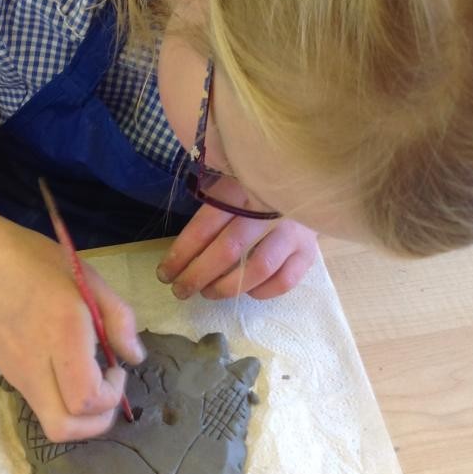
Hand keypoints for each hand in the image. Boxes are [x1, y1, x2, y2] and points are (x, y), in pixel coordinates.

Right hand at [0, 205, 143, 442]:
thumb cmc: (32, 260)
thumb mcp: (85, 275)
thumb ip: (118, 316)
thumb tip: (134, 357)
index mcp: (60, 333)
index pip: (86, 398)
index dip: (112, 394)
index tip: (117, 366)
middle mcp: (35, 363)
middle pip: (64, 428)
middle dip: (96, 421)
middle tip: (106, 388)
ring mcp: (16, 373)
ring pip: (49, 422)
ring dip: (79, 416)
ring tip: (88, 380)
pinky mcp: (7, 373)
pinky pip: (39, 403)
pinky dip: (61, 400)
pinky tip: (66, 367)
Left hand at [156, 178, 316, 300]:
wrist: (306, 184)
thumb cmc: (255, 188)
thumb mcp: (229, 180)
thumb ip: (208, 199)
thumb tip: (177, 233)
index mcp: (242, 188)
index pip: (206, 225)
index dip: (182, 253)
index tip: (165, 273)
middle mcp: (269, 209)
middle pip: (229, 249)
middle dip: (198, 275)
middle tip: (180, 290)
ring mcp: (292, 232)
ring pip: (258, 268)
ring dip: (227, 287)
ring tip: (208, 293)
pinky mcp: (307, 252)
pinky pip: (284, 281)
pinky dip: (262, 291)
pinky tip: (246, 291)